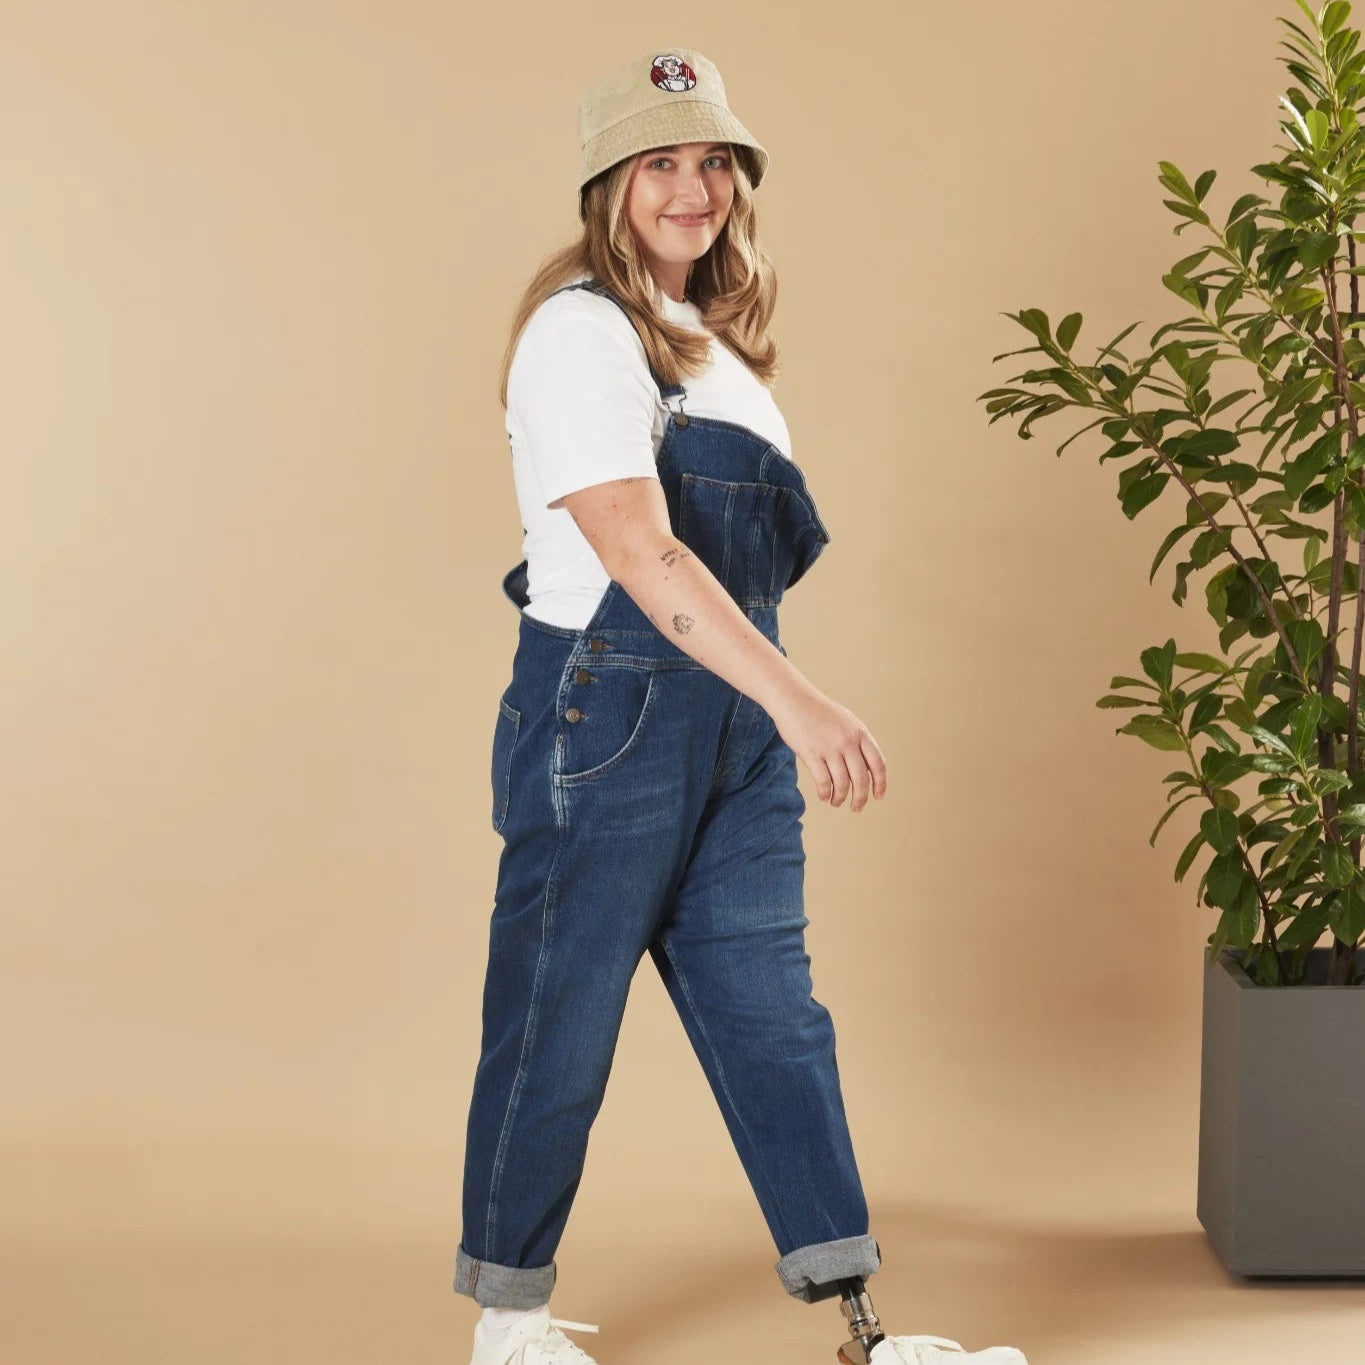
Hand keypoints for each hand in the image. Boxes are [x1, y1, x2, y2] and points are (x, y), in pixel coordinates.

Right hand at [767, 682, 886, 810]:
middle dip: (861, 797)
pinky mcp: (811, 753)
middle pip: (861, 778)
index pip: (878, 763)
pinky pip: (823, 781)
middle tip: (857, 808)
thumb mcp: (845, 721)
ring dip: (840, 798)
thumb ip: (856, 741)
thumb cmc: (818, 712)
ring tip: (836, 802)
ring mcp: (830, 747)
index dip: (881, 783)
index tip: (878, 796)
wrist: (793, 699)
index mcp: (860, 732)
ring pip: (842, 783)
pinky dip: (825, 793)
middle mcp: (848, 741)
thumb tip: (866, 768)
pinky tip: (824, 796)